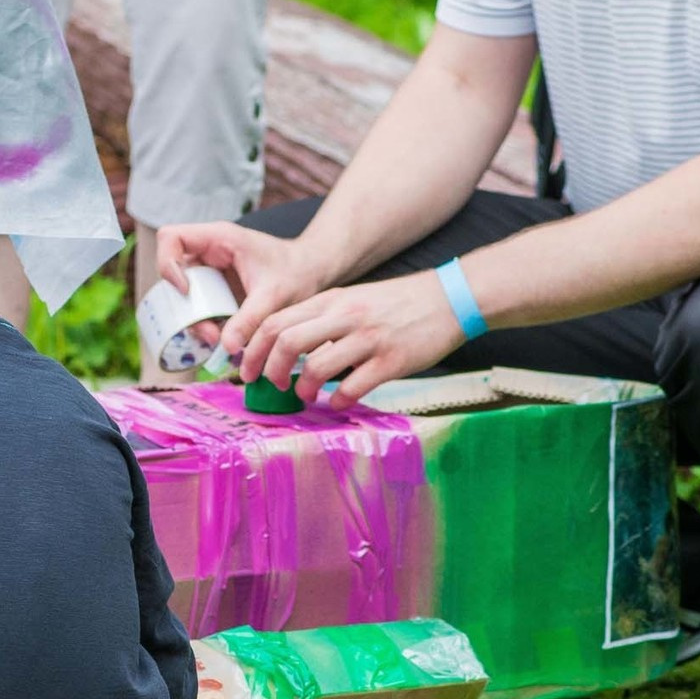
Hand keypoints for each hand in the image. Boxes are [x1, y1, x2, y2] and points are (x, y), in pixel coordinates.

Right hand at [154, 221, 329, 353]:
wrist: (313, 274)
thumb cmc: (296, 272)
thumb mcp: (274, 296)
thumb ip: (249, 318)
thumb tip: (226, 346)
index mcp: (218, 238)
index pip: (170, 238)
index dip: (168, 264)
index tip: (186, 292)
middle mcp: (208, 251)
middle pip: (172, 273)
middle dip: (184, 306)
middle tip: (208, 332)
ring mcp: (210, 270)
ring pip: (182, 293)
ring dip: (193, 319)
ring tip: (218, 339)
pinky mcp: (216, 288)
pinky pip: (197, 305)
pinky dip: (204, 323)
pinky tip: (223, 337)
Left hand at [238, 271, 467, 406]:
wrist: (449, 298)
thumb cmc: (397, 303)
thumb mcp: (353, 298)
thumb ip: (322, 318)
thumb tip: (287, 347)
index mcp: (331, 300)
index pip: (276, 321)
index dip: (255, 349)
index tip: (250, 369)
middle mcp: (345, 316)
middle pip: (286, 341)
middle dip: (271, 369)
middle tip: (273, 385)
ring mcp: (369, 338)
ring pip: (316, 366)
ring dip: (303, 388)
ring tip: (306, 395)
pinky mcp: (392, 360)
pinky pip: (353, 386)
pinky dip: (338, 399)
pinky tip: (338, 400)